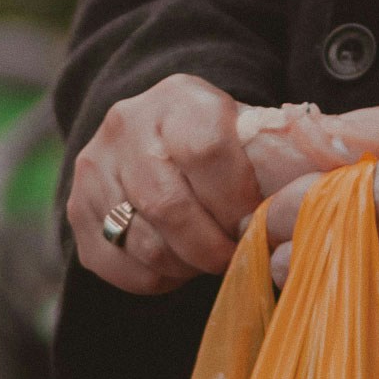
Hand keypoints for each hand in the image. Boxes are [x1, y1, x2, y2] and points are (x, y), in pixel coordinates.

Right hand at [70, 72, 268, 291]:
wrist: (151, 137)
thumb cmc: (217, 144)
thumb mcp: (245, 134)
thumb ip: (271, 161)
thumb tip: (302, 200)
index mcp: (178, 99)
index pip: (206, 150)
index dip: (236, 200)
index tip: (255, 223)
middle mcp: (126, 126)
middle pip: (169, 205)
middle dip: (211, 246)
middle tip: (233, 257)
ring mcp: (95, 168)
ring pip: (143, 242)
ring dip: (185, 265)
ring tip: (205, 260)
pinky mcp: (77, 209)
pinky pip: (118, 265)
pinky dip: (155, 278)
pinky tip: (176, 264)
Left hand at [246, 96, 378, 373]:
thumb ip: (350, 129)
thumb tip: (299, 133)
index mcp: (369, 198)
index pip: (283, 216)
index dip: (277, 217)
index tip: (277, 223)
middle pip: (288, 268)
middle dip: (294, 255)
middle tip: (317, 246)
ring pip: (317, 311)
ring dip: (322, 293)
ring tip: (351, 274)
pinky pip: (361, 341)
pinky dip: (364, 324)